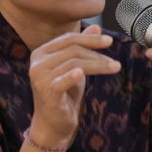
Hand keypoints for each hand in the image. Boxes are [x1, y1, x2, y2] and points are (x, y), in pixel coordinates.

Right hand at [28, 23, 120, 147]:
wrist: (53, 124)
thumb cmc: (64, 95)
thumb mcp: (76, 68)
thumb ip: (83, 48)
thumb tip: (97, 26)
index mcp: (41, 53)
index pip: (68, 39)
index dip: (90, 38)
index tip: (109, 41)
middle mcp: (37, 62)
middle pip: (72, 50)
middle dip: (96, 53)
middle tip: (114, 61)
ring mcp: (39, 77)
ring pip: (74, 63)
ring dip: (97, 65)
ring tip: (114, 68)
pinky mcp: (46, 92)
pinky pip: (62, 80)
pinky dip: (73, 76)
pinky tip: (82, 74)